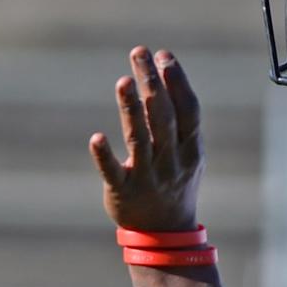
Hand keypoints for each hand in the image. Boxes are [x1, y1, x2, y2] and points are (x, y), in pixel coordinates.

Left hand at [89, 46, 203, 230]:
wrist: (167, 233)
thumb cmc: (175, 182)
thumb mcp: (188, 152)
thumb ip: (179, 116)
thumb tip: (163, 70)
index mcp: (190, 150)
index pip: (187, 111)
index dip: (177, 82)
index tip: (163, 55)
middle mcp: (171, 162)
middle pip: (163, 117)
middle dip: (152, 84)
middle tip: (139, 53)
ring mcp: (148, 177)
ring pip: (140, 140)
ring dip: (131, 110)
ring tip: (124, 81)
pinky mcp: (123, 191)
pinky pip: (113, 172)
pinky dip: (104, 156)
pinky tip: (96, 138)